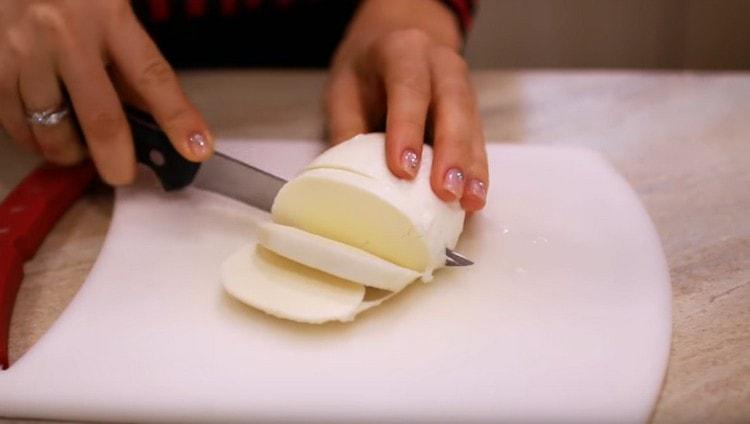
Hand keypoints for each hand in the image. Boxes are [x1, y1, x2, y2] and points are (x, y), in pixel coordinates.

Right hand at [0, 0, 212, 184]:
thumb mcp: (109, 10)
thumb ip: (127, 60)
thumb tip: (149, 118)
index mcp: (109, 15)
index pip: (153, 77)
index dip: (178, 119)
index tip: (197, 149)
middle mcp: (66, 33)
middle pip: (100, 118)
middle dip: (115, 160)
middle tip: (120, 174)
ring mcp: (23, 48)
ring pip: (51, 127)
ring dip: (69, 151)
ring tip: (77, 147)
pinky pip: (12, 120)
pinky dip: (32, 137)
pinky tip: (42, 131)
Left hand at [324, 0, 487, 210]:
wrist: (395, 40)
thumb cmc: (365, 71)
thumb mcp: (343, 91)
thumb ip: (347, 132)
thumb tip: (347, 185)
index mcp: (402, 50)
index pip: (409, 87)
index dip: (407, 128)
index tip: (404, 170)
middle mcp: (441, 64)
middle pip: (453, 106)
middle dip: (451, 152)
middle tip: (445, 192)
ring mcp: (462, 87)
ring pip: (472, 127)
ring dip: (472, 169)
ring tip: (469, 203)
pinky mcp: (472, 112)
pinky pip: (478, 143)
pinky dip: (477, 173)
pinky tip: (473, 201)